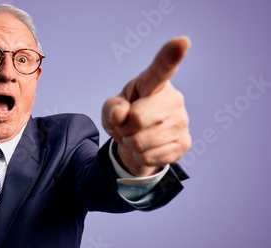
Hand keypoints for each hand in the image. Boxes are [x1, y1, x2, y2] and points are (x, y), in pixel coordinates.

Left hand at [102, 36, 191, 176]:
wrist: (137, 143)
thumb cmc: (124, 117)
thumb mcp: (111, 110)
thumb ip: (112, 108)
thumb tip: (122, 113)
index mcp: (153, 83)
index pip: (161, 69)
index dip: (171, 55)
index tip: (181, 41)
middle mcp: (173, 99)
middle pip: (138, 119)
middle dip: (125, 128)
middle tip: (128, 126)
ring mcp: (182, 121)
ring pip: (141, 142)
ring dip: (131, 144)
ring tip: (137, 137)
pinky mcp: (184, 143)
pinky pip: (150, 157)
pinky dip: (140, 157)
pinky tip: (147, 149)